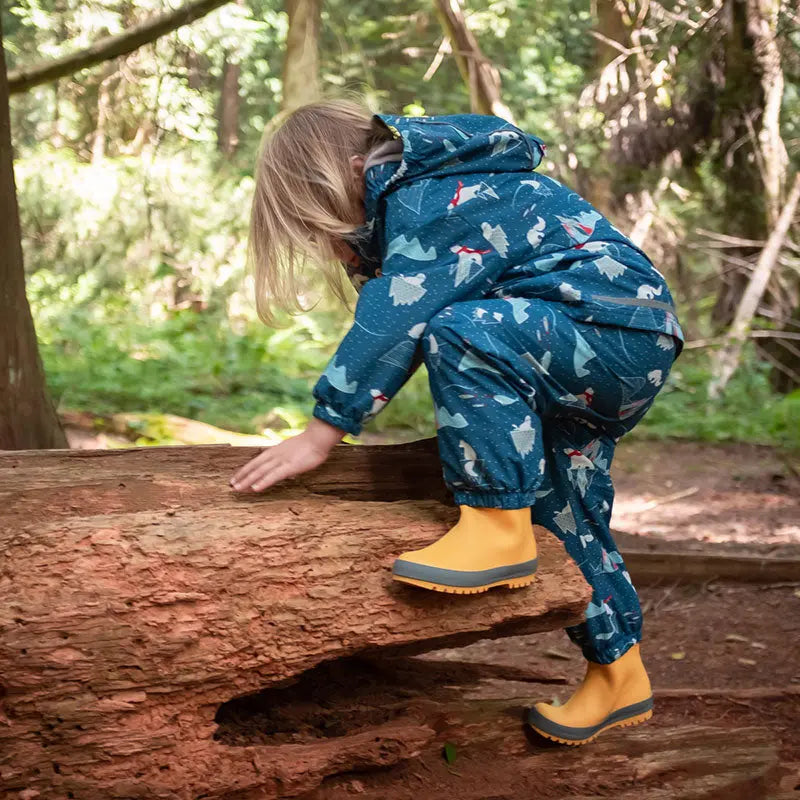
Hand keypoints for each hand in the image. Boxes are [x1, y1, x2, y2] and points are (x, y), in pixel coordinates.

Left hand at [230, 418, 344, 492]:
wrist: (318, 438)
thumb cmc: (309, 444)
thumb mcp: (293, 451)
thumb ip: (285, 459)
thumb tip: (284, 469)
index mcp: (275, 451)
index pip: (255, 462)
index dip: (244, 470)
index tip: (235, 478)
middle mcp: (274, 455)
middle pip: (255, 467)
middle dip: (242, 477)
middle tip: (231, 486)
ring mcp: (281, 461)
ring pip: (260, 472)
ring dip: (248, 481)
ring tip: (237, 489)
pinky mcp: (289, 466)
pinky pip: (273, 476)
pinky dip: (263, 482)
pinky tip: (255, 488)